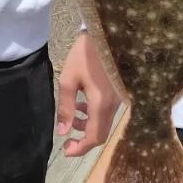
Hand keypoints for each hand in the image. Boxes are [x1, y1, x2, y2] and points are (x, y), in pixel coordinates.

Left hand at [57, 32, 120, 157]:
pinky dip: (94, 115)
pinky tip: (82, 103)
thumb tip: (62, 132)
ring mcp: (119, 99)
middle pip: (101, 133)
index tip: (66, 149)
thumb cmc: (85, 54)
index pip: (94, 137)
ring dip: (88, 125)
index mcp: (101, 104)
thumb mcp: (68, 79)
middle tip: (67, 138)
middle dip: (83, 139)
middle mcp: (114, 105)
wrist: (108, 33)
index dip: (80, 148)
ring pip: (104, 123)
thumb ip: (65, 107)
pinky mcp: (119, 91)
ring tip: (72, 116)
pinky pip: (107, 112)